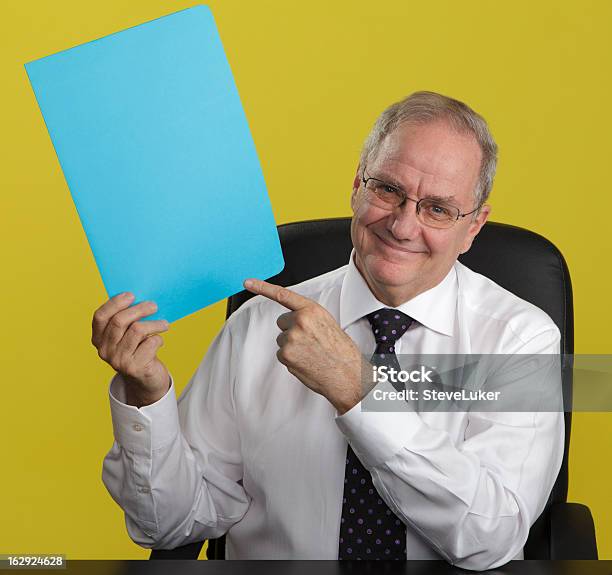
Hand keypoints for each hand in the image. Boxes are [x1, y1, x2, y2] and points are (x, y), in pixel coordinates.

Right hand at [91, 292, 170, 406]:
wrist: (146, 379)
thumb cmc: (138, 349)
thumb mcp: (127, 335)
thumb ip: (127, 319)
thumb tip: (142, 297)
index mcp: (98, 339)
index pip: (100, 317)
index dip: (115, 303)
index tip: (131, 295)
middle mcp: (104, 350)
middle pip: (120, 321)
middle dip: (139, 309)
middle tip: (154, 305)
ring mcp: (117, 361)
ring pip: (137, 330)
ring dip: (155, 324)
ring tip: (164, 324)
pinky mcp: (134, 368)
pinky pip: (150, 343)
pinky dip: (158, 339)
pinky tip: (158, 342)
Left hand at [244, 278, 364, 413]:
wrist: (347, 375)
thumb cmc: (341, 352)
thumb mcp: (328, 324)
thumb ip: (309, 317)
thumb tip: (295, 319)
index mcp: (312, 310)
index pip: (283, 295)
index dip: (262, 287)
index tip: (248, 282)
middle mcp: (300, 321)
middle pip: (282, 322)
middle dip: (292, 330)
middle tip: (310, 341)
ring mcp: (291, 338)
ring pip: (282, 339)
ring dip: (293, 346)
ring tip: (311, 353)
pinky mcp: (285, 354)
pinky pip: (282, 354)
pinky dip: (291, 359)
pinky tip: (306, 362)